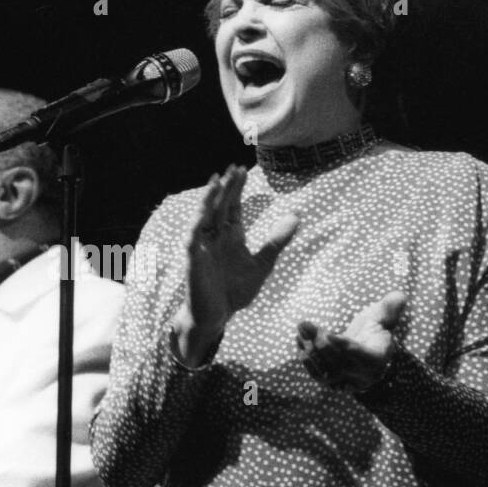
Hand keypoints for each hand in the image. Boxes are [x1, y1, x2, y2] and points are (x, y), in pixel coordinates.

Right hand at [176, 165, 298, 364]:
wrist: (217, 318)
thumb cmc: (234, 291)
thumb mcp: (262, 264)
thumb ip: (277, 241)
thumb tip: (296, 217)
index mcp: (230, 237)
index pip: (232, 207)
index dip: (236, 189)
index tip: (242, 170)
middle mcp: (215, 239)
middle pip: (219, 208)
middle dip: (225, 188)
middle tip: (233, 168)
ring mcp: (203, 249)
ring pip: (203, 219)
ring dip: (208, 201)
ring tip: (215, 182)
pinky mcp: (193, 263)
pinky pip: (192, 242)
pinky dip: (195, 228)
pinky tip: (200, 216)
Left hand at [297, 291, 406, 392]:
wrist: (368, 354)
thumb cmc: (375, 332)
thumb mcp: (383, 318)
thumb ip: (389, 308)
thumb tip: (399, 295)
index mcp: (377, 358)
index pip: (359, 354)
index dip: (342, 346)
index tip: (325, 334)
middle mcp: (363, 375)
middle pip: (339, 363)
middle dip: (320, 344)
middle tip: (304, 324)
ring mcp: (348, 383)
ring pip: (326, 371)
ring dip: (310, 351)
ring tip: (301, 329)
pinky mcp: (334, 385)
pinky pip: (318, 375)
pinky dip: (307, 360)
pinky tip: (300, 341)